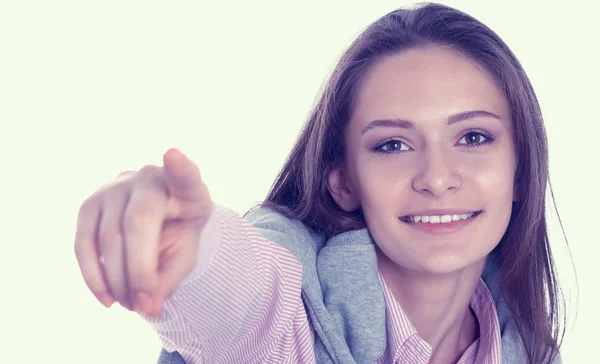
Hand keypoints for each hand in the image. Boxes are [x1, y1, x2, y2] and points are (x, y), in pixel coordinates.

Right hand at [74, 148, 212, 316]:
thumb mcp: (185, 254)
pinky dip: (93, 276)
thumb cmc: (176, 234)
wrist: (154, 219)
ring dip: (117, 281)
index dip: (180, 167)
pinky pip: (84, 244)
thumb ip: (171, 278)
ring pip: (108, 237)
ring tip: (132, 306)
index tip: (172, 156)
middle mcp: (149, 179)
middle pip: (138, 222)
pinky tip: (107, 299)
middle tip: (145, 307)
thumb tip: (148, 307)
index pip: (185, 175)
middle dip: (139, 271)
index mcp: (186, 188)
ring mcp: (115, 187)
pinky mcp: (89, 204)